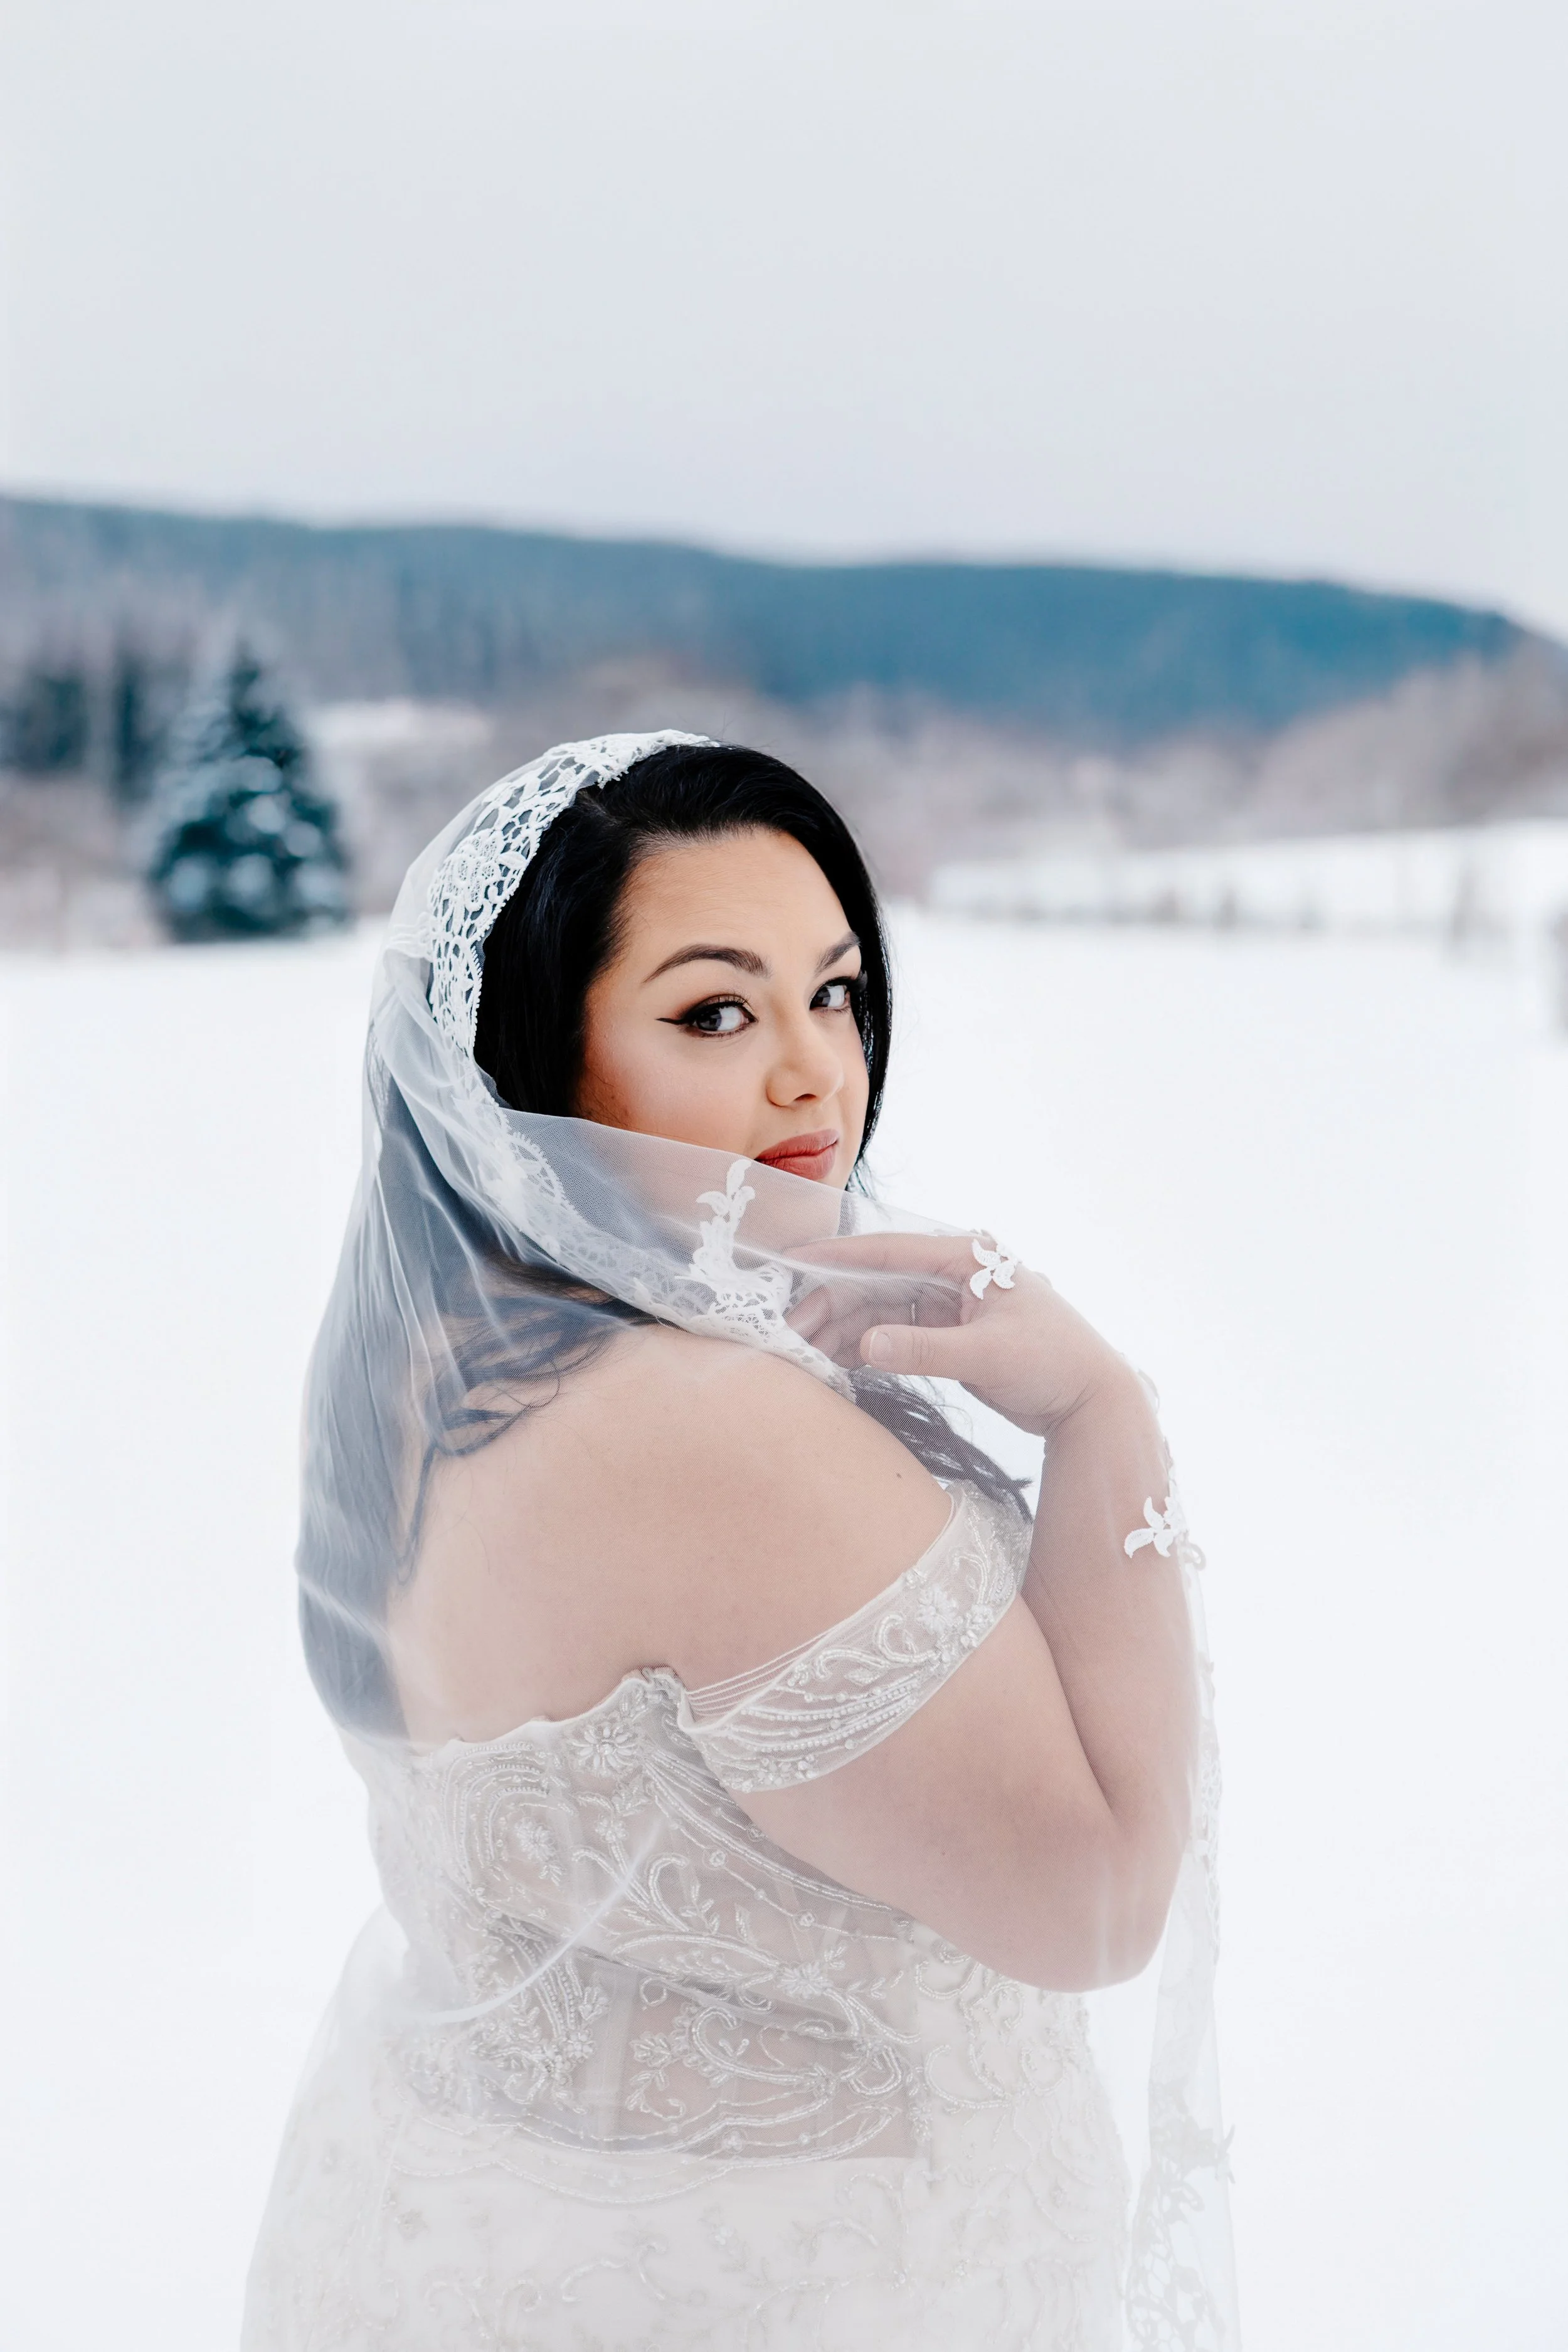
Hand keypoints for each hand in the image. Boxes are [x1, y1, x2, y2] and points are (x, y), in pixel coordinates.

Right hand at [785, 1232, 1131, 1436]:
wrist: (1089, 1399)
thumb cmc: (1053, 1363)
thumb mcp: (989, 1356)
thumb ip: (927, 1351)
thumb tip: (866, 1344)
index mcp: (968, 1259)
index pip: (890, 1251)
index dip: (838, 1256)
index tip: (793, 1260)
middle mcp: (954, 1274)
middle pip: (878, 1282)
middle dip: (833, 1304)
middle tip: (792, 1331)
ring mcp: (949, 1304)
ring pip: (882, 1310)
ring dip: (845, 1329)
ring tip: (806, 1352)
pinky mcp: (948, 1334)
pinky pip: (896, 1334)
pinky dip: (868, 1347)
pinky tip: (837, 1362)